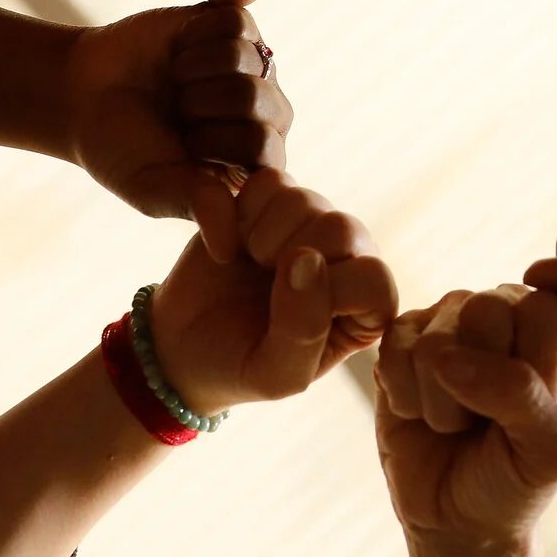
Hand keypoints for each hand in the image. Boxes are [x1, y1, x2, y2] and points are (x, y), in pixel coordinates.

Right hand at [66, 2, 292, 235]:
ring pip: (245, 58)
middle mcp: (264, 115)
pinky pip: (234, 22)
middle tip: (175, 112)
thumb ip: (195, 206)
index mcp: (255, 163)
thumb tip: (228, 247)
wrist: (83, 95)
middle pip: (256, 99)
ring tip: (175, 84)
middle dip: (198, 105)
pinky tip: (179, 53)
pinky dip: (195, 36)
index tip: (180, 146)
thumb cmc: (122, 151)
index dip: (212, 142)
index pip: (262, 148)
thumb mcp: (152, 188)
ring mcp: (254, 68)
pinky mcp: (237, 27)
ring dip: (193, 71)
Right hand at [145, 183, 394, 414]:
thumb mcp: (276, 375)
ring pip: (304, 200)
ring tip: (248, 267)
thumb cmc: (240, 368)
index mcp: (366, 306)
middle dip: (289, 260)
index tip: (286, 314)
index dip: (327, 293)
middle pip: (341, 229)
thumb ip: (303, 330)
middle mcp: (347, 258)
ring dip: (261, 237)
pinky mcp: (268, 202)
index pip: (374, 279)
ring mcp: (308, 224)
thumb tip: (306, 259)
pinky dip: (231, 212)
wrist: (182, 349)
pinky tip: (225, 248)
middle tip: (263, 286)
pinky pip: (266, 182)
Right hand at [375, 285, 556, 548]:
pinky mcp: (404, 336)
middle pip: (486, 309)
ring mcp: (454, 316)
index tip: (533, 418)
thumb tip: (447, 358)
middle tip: (488, 421)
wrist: (459, 520)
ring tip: (457, 423)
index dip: (533, 376)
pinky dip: (406, 399)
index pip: (546, 313)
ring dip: (441, 403)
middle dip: (482, 388)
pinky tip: (421, 413)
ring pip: (435, 338)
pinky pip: (393, 349)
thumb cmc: (517, 481)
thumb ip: (521, 395)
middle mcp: (512, 309)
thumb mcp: (549, 451)